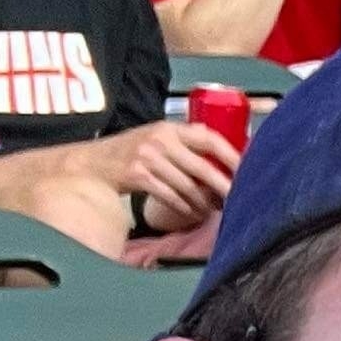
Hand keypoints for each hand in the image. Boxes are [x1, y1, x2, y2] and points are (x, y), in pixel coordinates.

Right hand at [101, 117, 241, 230]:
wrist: (93, 163)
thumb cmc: (131, 152)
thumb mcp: (157, 138)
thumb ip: (185, 144)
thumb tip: (224, 160)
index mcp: (170, 128)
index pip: (209, 138)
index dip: (232, 155)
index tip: (248, 170)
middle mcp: (160, 140)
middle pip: (202, 167)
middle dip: (223, 187)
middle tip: (236, 199)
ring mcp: (148, 158)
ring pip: (188, 186)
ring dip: (203, 203)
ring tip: (213, 210)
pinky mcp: (138, 176)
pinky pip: (171, 197)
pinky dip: (185, 207)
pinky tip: (192, 212)